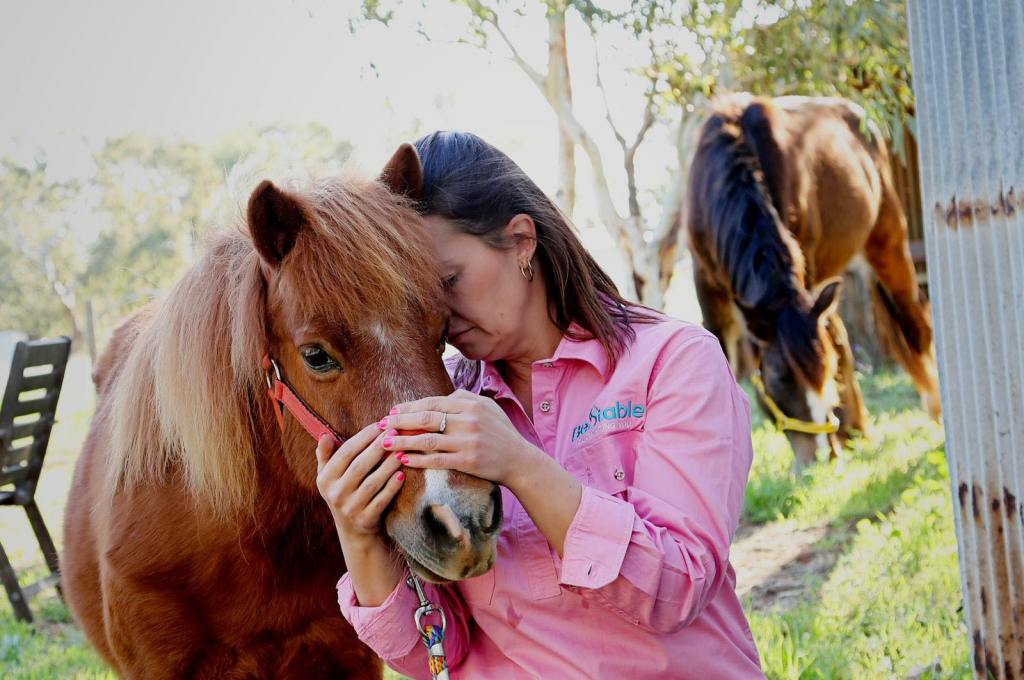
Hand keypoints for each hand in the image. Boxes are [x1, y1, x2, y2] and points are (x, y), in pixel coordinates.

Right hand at [315, 423, 405, 543]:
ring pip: (372, 482)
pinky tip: (402, 474)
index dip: (364, 437)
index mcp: (325, 479)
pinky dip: (392, 487)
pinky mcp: (365, 520)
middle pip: (359, 465)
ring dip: (388, 465)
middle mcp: (335, 494)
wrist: (354, 531)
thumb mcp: (329, 476)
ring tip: (402, 450)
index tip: (380, 424)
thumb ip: (326, 454)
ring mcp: (350, 508)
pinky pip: (381, 500)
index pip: (345, 452)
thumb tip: (324, 435)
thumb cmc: (344, 492)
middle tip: (395, 432)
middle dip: (378, 447)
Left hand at [381, 389, 538, 488]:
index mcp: (471, 404)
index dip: (410, 407)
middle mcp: (468, 420)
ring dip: (403, 441)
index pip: (433, 402)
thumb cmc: (501, 433)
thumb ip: (465, 398)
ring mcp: (467, 441)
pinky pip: (436, 459)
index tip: (393, 411)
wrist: (520, 461)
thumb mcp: (488, 407)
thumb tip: (444, 396)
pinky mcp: (467, 461)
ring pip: (427, 440)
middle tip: (382, 424)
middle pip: (425, 418)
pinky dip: (418, 459)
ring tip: (385, 443)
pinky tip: (404, 460)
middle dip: (400, 421)